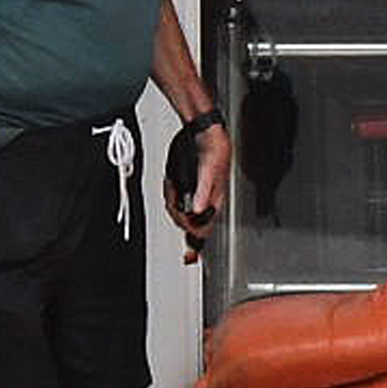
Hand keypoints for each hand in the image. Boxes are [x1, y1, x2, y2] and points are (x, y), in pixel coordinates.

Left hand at [163, 121, 226, 261]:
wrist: (205, 131)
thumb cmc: (214, 148)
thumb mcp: (210, 169)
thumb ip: (204, 191)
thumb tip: (198, 209)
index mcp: (214, 200)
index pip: (205, 229)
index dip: (196, 244)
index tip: (188, 256)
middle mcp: (204, 200)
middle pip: (189, 224)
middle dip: (180, 219)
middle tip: (174, 204)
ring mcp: (195, 193)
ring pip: (180, 212)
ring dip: (174, 206)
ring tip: (173, 189)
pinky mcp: (187, 185)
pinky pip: (176, 199)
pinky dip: (172, 197)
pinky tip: (172, 187)